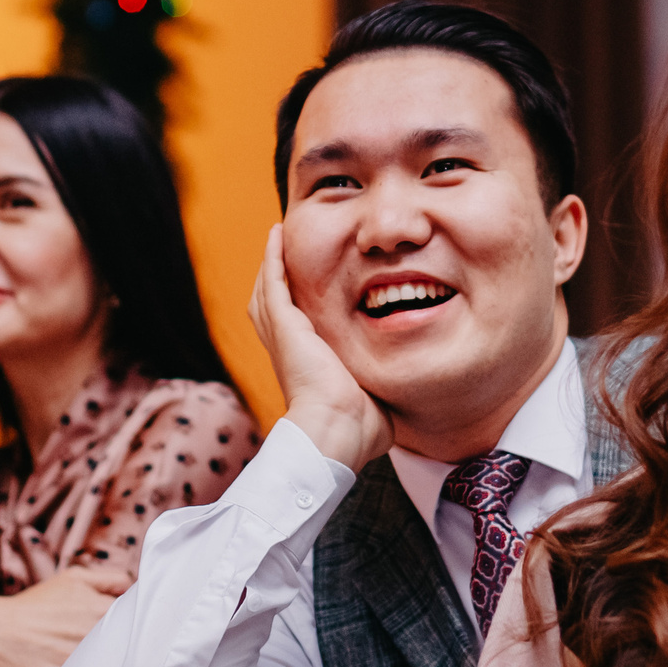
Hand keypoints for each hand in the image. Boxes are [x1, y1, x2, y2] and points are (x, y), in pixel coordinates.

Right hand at [0, 567, 131, 666]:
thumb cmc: (33, 606)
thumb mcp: (73, 579)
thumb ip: (111, 579)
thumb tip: (138, 589)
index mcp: (103, 609)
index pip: (144, 624)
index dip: (145, 632)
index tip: (140, 637)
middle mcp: (95, 636)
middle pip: (135, 651)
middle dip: (134, 654)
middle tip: (129, 659)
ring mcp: (79, 662)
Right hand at [248, 223, 389, 470]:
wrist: (336, 432)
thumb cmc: (356, 431)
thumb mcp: (372, 405)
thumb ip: (381, 394)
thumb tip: (399, 400)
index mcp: (305, 366)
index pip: (293, 330)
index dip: (294, 309)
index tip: (305, 291)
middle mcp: (287, 349)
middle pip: (272, 304)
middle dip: (276, 278)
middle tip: (282, 252)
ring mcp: (283, 335)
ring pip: (269, 289)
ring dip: (273, 262)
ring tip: (278, 237)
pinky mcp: (284, 324)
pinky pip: (274, 281)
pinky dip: (273, 257)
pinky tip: (277, 234)